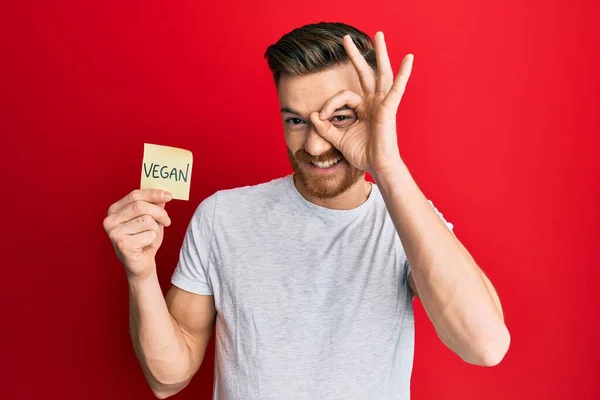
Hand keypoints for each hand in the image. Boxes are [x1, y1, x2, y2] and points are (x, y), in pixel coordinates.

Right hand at [103, 189, 172, 279]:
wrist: (140, 265)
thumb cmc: (144, 240)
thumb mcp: (151, 219)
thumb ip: (154, 206)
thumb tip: (163, 195)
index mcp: (114, 210)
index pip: (135, 195)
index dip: (153, 194)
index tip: (169, 195)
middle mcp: (110, 220)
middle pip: (141, 206)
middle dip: (160, 213)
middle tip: (167, 221)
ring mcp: (114, 233)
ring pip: (147, 220)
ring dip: (156, 229)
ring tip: (151, 237)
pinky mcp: (123, 245)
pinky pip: (148, 235)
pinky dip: (153, 240)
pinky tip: (146, 246)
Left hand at [310, 31, 412, 176]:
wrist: (377, 166)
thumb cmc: (362, 154)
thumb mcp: (338, 139)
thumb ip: (325, 127)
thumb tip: (312, 115)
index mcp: (363, 108)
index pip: (343, 96)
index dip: (330, 104)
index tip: (321, 116)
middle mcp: (373, 102)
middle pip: (365, 73)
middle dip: (355, 56)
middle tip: (345, 38)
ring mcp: (382, 104)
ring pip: (381, 73)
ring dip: (380, 53)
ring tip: (378, 35)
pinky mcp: (389, 109)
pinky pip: (397, 88)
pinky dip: (403, 74)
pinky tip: (408, 58)